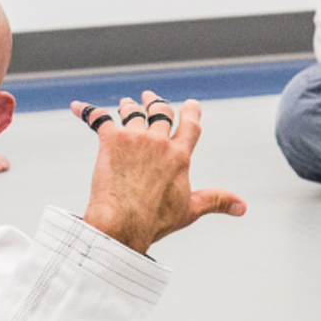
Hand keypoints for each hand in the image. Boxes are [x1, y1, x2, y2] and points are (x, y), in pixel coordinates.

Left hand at [70, 93, 245, 255]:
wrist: (124, 222)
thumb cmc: (155, 219)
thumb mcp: (191, 209)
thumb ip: (217, 201)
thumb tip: (243, 206)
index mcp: (180, 156)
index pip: (190, 126)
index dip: (191, 113)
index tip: (191, 104)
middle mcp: (159, 142)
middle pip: (159, 114)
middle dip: (155, 104)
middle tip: (149, 98)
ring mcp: (134, 138)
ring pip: (131, 113)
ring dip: (127, 107)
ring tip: (124, 104)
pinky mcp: (110, 141)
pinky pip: (97, 118)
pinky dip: (86, 110)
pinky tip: (77, 106)